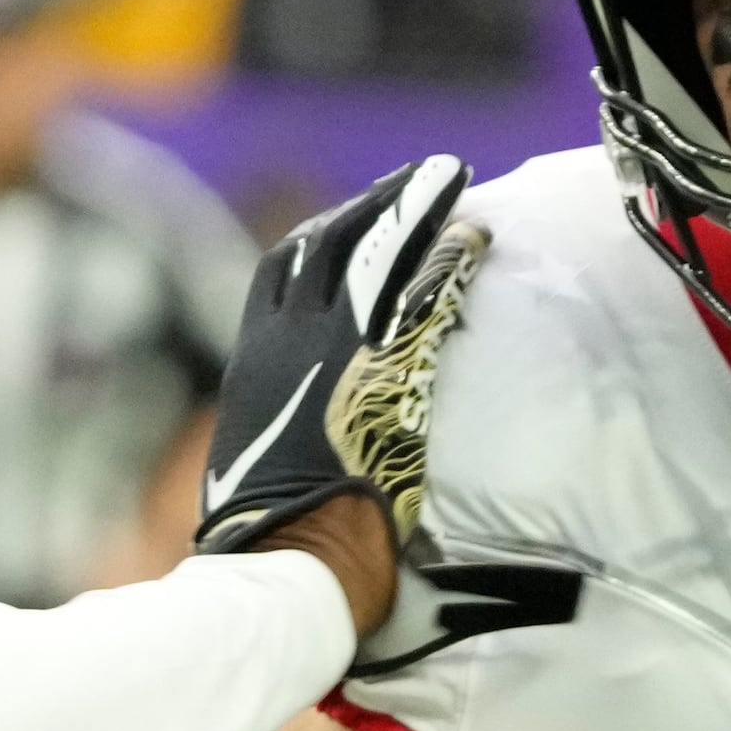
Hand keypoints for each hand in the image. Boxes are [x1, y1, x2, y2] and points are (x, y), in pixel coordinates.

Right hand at [196, 154, 479, 580]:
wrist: (285, 554)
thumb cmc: (271, 531)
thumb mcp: (260, 458)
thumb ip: (282, 421)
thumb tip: (298, 424)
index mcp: (254, 358)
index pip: (282, 268)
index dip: (323, 232)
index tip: (355, 213)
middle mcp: (286, 340)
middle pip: (329, 241)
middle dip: (373, 203)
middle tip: (417, 178)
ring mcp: (332, 349)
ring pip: (377, 255)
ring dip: (416, 209)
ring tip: (451, 176)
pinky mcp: (381, 368)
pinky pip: (421, 298)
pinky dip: (448, 261)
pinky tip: (476, 239)